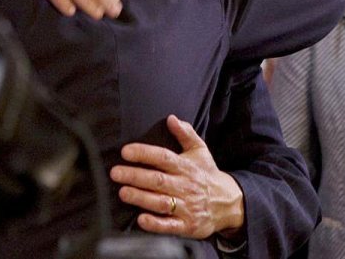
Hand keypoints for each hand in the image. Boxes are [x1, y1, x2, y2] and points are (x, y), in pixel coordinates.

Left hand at [110, 115, 244, 239]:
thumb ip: (186, 133)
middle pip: (158, 180)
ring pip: (161, 202)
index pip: (163, 157)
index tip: (125, 151)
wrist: (229, 203)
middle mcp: (185, 186)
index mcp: (186, 166)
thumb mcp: (200, 150)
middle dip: (135, 176)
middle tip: (115, 173)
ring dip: (141, 198)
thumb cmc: (207, 174)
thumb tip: (171, 118)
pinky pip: (170, 226)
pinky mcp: (187, 225)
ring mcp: (187, 207)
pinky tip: (141, 219)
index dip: (144, 153)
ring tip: (123, 192)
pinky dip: (155, 224)